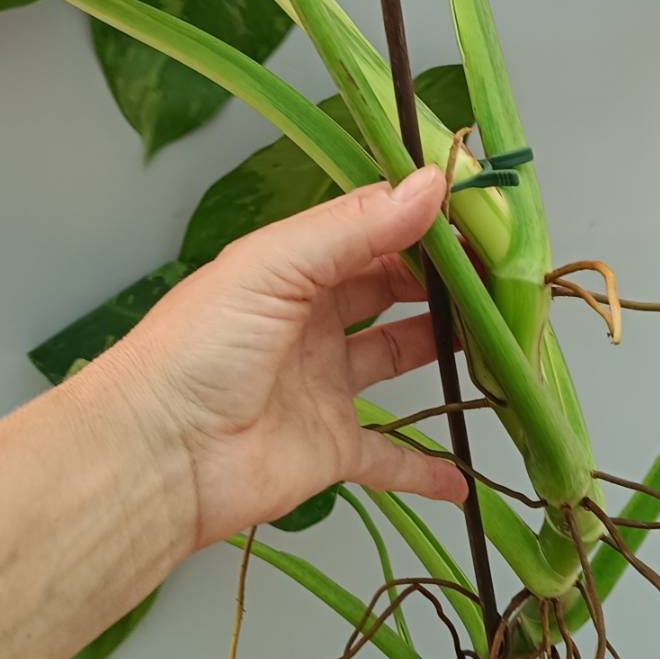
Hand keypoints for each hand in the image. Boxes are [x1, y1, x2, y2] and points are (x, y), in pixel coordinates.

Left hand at [109, 166, 467, 548]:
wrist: (156, 457)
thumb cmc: (196, 349)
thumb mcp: (274, 267)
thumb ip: (354, 227)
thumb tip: (431, 184)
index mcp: (290, 269)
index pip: (370, 232)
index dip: (424, 223)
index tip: (483, 219)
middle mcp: (309, 322)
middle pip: (389, 290)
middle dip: (442, 281)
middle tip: (503, 276)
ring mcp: (322, 387)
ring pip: (396, 359)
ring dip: (444, 352)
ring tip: (502, 340)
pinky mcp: (330, 450)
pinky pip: (389, 457)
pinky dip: (426, 467)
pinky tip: (463, 474)